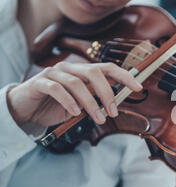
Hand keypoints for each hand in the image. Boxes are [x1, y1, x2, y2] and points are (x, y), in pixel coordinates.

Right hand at [7, 62, 142, 126]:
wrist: (25, 110)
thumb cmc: (55, 106)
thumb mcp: (80, 104)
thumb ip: (95, 101)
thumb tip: (116, 105)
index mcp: (82, 71)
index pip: (107, 68)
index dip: (124, 76)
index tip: (138, 88)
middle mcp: (69, 68)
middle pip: (94, 72)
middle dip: (107, 93)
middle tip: (113, 112)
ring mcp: (53, 73)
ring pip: (77, 83)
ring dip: (91, 103)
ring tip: (98, 118)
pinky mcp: (39, 82)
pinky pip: (57, 89)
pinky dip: (69, 101)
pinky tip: (75, 113)